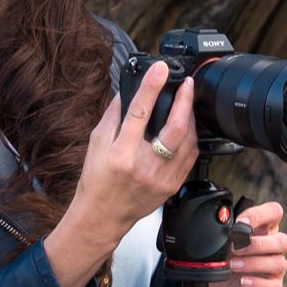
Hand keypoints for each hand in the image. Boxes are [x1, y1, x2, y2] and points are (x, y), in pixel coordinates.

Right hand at [72, 60, 200, 241]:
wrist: (102, 217)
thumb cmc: (96, 181)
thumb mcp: (96, 144)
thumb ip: (113, 116)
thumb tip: (127, 91)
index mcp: (121, 154)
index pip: (139, 113)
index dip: (151, 87)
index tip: (160, 70)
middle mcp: (144, 167)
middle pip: (175, 129)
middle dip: (184, 101)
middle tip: (187, 84)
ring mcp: (162, 179)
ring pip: (189, 142)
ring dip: (190, 119)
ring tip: (187, 104)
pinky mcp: (172, 186)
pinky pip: (190, 158)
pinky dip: (191, 139)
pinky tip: (187, 129)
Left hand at [207, 201, 286, 286]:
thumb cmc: (223, 259)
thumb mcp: (222, 243)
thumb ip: (227, 232)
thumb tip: (224, 224)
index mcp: (264, 228)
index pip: (274, 212)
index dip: (260, 215)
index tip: (240, 223)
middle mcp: (273, 247)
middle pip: (282, 240)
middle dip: (257, 244)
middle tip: (234, 248)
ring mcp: (275, 268)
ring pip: (279, 263)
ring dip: (254, 263)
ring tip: (233, 266)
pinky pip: (274, 286)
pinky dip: (258, 283)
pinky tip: (243, 282)